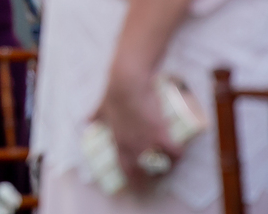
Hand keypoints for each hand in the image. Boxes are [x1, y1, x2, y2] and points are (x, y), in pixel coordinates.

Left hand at [94, 68, 180, 186]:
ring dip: (168, 167)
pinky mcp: (161, 133)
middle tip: (159, 177)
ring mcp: (146, 141)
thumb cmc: (114, 93)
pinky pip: (174, 152)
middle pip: (143, 173)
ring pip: (161, 165)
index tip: (139, 185)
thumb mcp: (102, 108)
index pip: (125, 170)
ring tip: (171, 164)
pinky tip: (180, 154)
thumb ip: (96, 116)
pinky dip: (179, 155)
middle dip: (152, 179)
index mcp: (118, 143)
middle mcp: (132, 146)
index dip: (133, 181)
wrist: (128, 83)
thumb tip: (87, 120)